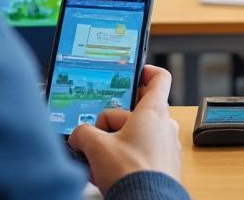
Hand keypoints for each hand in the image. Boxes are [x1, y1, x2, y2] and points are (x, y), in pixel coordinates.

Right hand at [69, 65, 181, 191]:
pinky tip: (108, 172)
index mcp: (153, 111)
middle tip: (96, 137)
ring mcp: (166, 146)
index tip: (135, 71)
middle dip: (112, 123)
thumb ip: (83, 133)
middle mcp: (164, 125)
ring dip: (116, 144)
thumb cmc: (131, 173)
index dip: (146, 70)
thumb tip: (77, 136)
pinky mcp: (164, 165)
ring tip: (98, 162)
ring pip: (136, 134)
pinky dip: (125, 158)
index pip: (159, 78)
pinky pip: (141, 153)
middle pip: (135, 112)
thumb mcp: (97, 147)